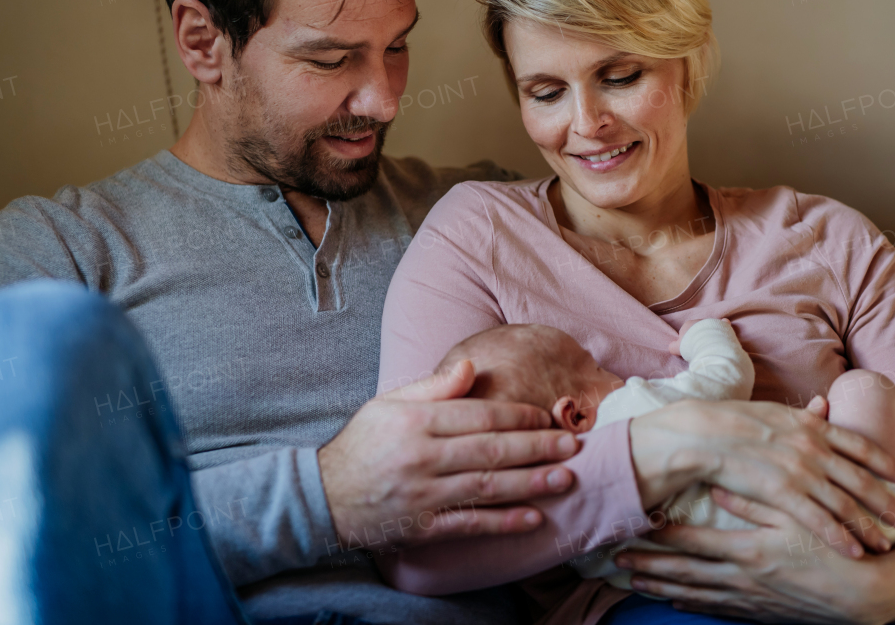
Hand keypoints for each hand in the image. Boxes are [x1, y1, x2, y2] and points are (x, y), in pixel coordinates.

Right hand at [317, 359, 578, 548]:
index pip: (478, 415)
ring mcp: (421, 495)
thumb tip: (470, 366)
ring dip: (531, 483)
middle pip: (490, 450)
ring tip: (565, 479)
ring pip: (486, 487)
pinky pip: (469, 525)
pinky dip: (503, 522)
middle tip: (572, 445)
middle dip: (537, 447)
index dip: (518, 415)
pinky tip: (533, 518)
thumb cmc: (362, 445)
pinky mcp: (421, 528)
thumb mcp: (388, 403)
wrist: (322, 496)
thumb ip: (432, 386)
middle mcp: (421, 456)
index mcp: (415, 420)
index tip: (546, 416)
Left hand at [614, 486, 894, 624]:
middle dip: (649, 566)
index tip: (634, 527)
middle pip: (684, 572)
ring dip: (663, 587)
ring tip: (634, 580)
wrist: (866, 595)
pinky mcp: (759, 612)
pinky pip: (716, 609)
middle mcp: (741, 578)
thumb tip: (718, 485)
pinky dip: (691, 604)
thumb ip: (755, 501)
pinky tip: (674, 602)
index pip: (693, 542)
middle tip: (618, 559)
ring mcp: (749, 599)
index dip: (660, 536)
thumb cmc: (834, 550)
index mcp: (747, 550)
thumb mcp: (797, 517)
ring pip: (694, 594)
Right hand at [629, 399, 894, 557]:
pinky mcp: (783, 493)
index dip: (888, 462)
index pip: (861, 444)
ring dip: (870, 526)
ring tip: (888, 543)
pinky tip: (856, 551)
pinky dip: (841, 537)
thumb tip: (824, 405)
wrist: (702, 434)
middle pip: (862, 478)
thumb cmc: (733, 422)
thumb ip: (804, 416)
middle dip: (889, 500)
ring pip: (846, 504)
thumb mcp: (774, 412)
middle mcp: (813, 447)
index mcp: (811, 426)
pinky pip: (819, 520)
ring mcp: (800, 471)